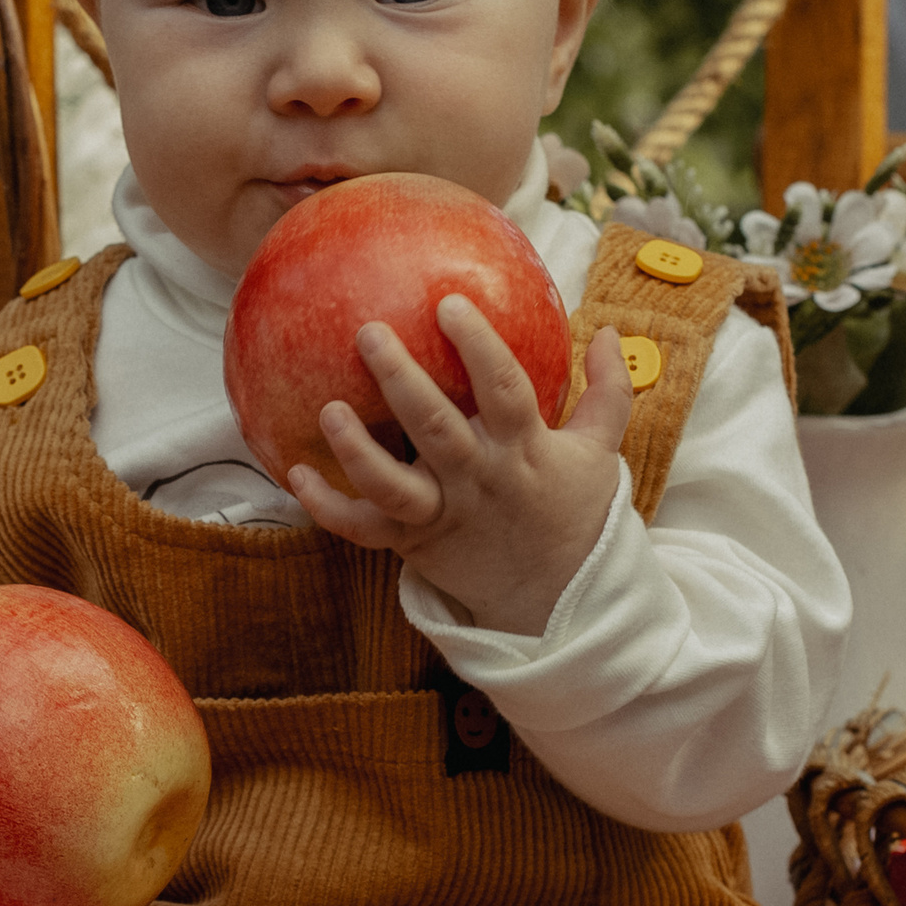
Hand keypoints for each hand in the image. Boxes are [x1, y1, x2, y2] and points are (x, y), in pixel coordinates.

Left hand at [286, 299, 633, 635]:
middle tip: (369, 332)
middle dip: (401, 380)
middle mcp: (477, 479)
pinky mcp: (412, 543)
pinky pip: (363, 528)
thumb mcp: (600, 451)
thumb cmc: (573, 512)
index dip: (478, 346)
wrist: (559, 601)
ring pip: (391, 485)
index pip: (503, 389)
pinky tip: (294, 472)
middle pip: (436, 428)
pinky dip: (327, 506)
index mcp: (522, 449)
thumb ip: (608, 391)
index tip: (448, 304)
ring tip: (328, 408)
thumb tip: (611, 331)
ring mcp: (442, 514)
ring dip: (355, 449)